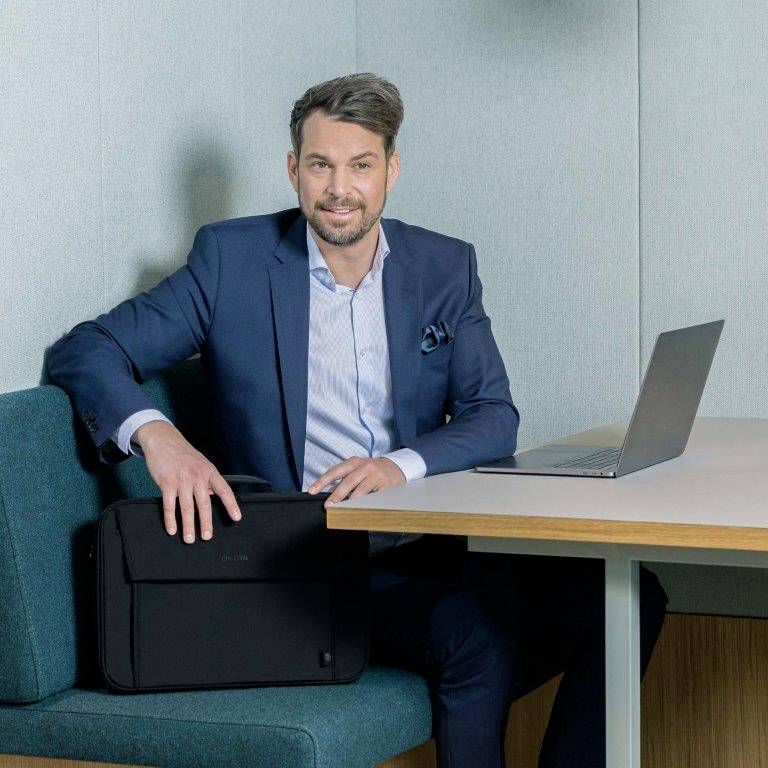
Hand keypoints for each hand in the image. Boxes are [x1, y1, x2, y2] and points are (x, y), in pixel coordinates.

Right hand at [134, 420, 241, 542]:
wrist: (164, 441)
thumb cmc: (185, 455)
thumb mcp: (202, 464)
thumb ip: (208, 481)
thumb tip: (214, 497)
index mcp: (209, 472)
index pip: (224, 490)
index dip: (231, 504)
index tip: (236, 518)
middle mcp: (198, 477)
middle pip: (204, 503)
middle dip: (206, 522)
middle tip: (207, 536)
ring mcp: (182, 480)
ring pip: (187, 507)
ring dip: (189, 525)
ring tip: (189, 538)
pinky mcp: (167, 483)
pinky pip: (169, 505)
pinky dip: (170, 519)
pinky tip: (172, 529)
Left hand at [307, 456, 405, 506]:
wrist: (395, 467)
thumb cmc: (371, 470)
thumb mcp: (357, 468)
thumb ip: (345, 479)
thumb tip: (329, 495)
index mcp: (354, 462)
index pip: (335, 471)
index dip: (322, 481)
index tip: (312, 491)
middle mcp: (365, 467)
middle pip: (348, 481)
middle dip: (337, 494)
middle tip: (328, 506)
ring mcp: (376, 476)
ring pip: (361, 490)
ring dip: (351, 502)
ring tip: (343, 510)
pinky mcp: (386, 486)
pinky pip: (374, 498)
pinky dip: (367, 505)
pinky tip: (360, 512)